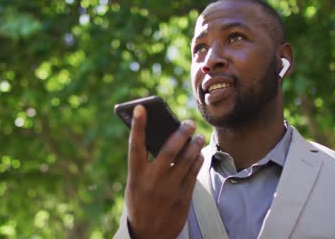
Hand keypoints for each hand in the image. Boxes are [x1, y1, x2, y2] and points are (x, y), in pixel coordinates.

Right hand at [125, 105, 204, 237]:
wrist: (149, 235)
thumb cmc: (140, 202)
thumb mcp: (135, 184)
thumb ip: (146, 165)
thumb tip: (164, 139)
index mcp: (136, 176)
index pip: (136, 146)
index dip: (138, 126)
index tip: (141, 108)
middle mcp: (152, 181)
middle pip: (170, 150)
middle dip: (181, 132)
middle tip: (189, 123)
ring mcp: (169, 189)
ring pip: (186, 160)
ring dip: (194, 145)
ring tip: (198, 137)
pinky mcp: (183, 197)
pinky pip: (194, 173)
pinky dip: (197, 160)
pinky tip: (198, 154)